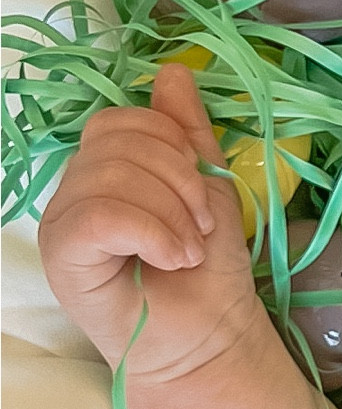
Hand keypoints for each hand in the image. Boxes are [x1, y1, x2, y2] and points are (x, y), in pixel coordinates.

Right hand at [38, 64, 262, 381]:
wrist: (212, 336)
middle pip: (117, 142)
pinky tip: (173, 258)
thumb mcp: (209, 187)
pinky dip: (151, 232)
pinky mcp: (62, 257)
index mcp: (105, 170)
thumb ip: (188, 133)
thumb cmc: (209, 270)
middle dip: (178, 182)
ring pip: (111, 175)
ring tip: (189, 249)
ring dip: (172, 214)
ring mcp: (63, 223)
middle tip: (200, 229)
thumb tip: (172, 72)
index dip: (173, 144)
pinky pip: (99, 215)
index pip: (123, 120)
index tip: (203, 194)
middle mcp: (75, 191)